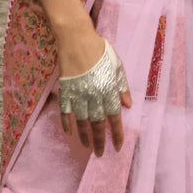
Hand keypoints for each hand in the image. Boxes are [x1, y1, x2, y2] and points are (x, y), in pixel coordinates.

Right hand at [58, 38, 131, 155]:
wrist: (77, 39)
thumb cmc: (100, 49)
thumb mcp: (117, 65)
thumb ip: (122, 86)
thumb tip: (128, 105)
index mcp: (108, 89)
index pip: (114, 117)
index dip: (117, 133)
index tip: (118, 147)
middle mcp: (94, 95)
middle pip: (97, 123)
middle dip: (100, 140)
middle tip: (101, 154)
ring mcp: (78, 94)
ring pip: (81, 121)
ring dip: (85, 136)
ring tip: (87, 147)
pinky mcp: (65, 91)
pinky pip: (65, 112)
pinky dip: (66, 123)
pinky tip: (69, 133)